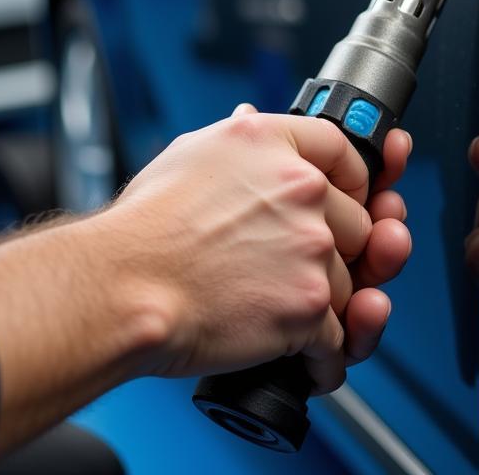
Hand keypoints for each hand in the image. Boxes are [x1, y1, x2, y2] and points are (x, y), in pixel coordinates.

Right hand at [101, 104, 410, 394]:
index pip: (343, 149)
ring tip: (285, 316)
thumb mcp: (189, 153)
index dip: (353, 179)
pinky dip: (325, 359)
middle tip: (302, 269)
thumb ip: (236, 135)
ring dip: (324, 306)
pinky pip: (340, 338)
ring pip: (349, 283)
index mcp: (274, 143)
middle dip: (337, 251)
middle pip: (357, 222)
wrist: (120, 288)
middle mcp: (301, 188)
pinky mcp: (308, 304)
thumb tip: (249, 116)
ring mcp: (310, 246)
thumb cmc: (142, 228)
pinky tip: (307, 361)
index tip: (352, 197)